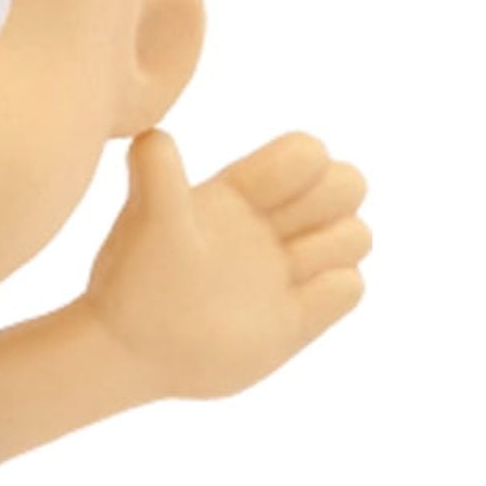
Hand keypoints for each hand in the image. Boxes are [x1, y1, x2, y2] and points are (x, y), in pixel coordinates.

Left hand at [86, 131, 369, 399]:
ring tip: (285, 270)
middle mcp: (271, 226)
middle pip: (348, 185)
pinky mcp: (297, 318)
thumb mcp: (148, 223)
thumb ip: (157, 176)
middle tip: (284, 233)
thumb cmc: (133, 280)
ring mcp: (287, 271)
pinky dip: (335, 289)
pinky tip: (291, 303)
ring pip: (356, 235)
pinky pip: (349, 287)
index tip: (262, 201)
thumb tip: (149, 136)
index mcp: (242, 193)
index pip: (306, 153)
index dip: (304, 167)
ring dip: (332, 247)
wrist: (129, 349)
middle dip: (331, 201)